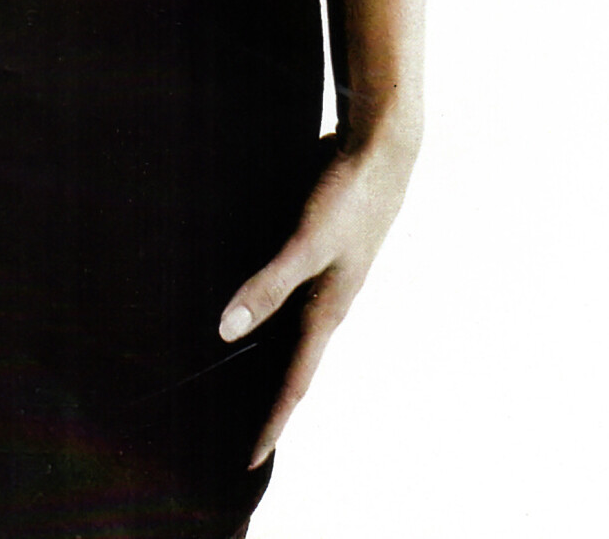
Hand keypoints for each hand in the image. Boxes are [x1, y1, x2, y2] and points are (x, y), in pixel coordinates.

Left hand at [217, 127, 418, 467]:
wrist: (382, 150)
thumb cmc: (348, 197)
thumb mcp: (306, 243)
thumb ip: (268, 286)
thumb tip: (227, 331)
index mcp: (328, 312)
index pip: (294, 383)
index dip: (271, 422)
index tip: (250, 459)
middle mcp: (328, 302)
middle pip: (293, 365)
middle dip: (270, 402)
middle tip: (240, 434)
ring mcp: (326, 276)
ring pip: (291, 329)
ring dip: (269, 357)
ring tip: (241, 381)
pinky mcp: (319, 249)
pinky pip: (290, 294)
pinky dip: (271, 311)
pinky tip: (253, 304)